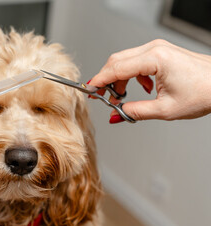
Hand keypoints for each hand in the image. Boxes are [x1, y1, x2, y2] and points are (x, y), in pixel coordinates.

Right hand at [89, 39, 210, 122]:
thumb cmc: (203, 92)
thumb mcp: (165, 109)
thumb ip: (135, 111)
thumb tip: (115, 115)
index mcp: (155, 59)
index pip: (116, 68)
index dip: (99, 81)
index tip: (88, 91)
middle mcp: (154, 49)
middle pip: (116, 61)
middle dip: (106, 80)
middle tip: (100, 97)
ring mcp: (157, 48)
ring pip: (125, 60)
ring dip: (118, 79)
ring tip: (121, 97)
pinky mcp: (160, 52)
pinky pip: (136, 61)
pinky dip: (131, 75)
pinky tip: (141, 88)